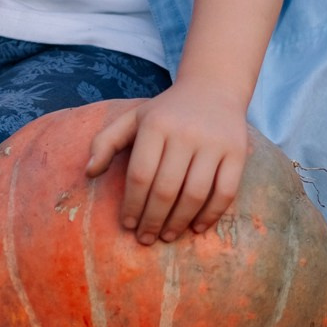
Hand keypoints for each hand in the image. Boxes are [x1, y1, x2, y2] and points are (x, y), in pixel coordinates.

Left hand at [85, 83, 248, 245]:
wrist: (213, 88)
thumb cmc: (166, 112)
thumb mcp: (132, 118)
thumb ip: (105, 142)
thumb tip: (88, 172)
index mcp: (156, 124)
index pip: (140, 175)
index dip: (132, 205)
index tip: (128, 225)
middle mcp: (186, 132)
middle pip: (166, 189)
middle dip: (152, 220)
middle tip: (145, 238)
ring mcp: (215, 143)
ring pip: (195, 194)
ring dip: (178, 222)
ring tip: (166, 236)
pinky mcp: (237, 152)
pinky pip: (225, 192)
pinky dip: (210, 215)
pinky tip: (196, 228)